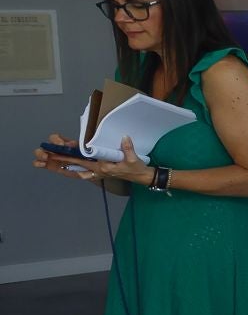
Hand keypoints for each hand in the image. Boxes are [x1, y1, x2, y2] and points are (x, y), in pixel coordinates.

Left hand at [32, 135, 149, 184]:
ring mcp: (94, 170)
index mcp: (102, 168)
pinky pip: (79, 169)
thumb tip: (124, 138)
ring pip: (72, 168)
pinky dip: (68, 167)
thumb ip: (128, 149)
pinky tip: (59, 165)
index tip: (53, 154)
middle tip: (40, 156)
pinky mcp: (96, 168)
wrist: (140, 177)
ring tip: (42, 161)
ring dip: (58, 165)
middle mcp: (95, 170)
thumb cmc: (136, 168)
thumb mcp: (134, 159)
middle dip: (55, 161)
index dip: (66, 157)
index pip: (81, 161)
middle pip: (71, 165)